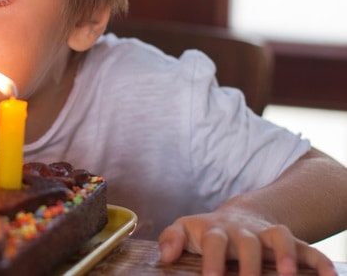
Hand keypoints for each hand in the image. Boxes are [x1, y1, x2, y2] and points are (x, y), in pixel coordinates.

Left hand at [157, 211, 336, 275]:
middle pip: (248, 242)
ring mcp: (268, 235)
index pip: (214, 242)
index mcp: (216, 230)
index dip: (213, 259)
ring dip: (285, 255)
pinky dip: (320, 262)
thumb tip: (165, 257)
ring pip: (281, 238)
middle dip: (248, 263)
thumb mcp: (185, 229)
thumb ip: (171, 239)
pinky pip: (308, 249)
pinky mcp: (289, 243)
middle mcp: (244, 231)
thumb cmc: (206, 231)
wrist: (238, 216)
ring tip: (286, 275)